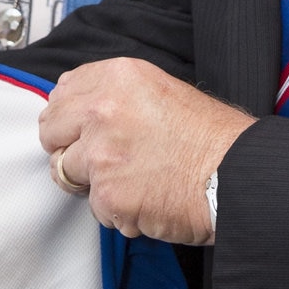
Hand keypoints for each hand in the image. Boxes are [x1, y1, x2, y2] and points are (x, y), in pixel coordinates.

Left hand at [38, 58, 253, 244]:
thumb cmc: (211, 136)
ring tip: (131, 181)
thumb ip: (115, 95)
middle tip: (96, 160)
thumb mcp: (160, 90)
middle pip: (51, 132)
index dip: (69, 117)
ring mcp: (101, 155)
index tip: (79, 129)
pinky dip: (118, 211)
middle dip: (68, 148)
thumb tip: (80, 110)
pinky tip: (146, 200)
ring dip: (93, 183)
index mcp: (117, 77)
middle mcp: (102, 110)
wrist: (237, 174)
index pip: (62, 94)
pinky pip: (96, 209)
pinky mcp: (108, 196)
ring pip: (67, 173)